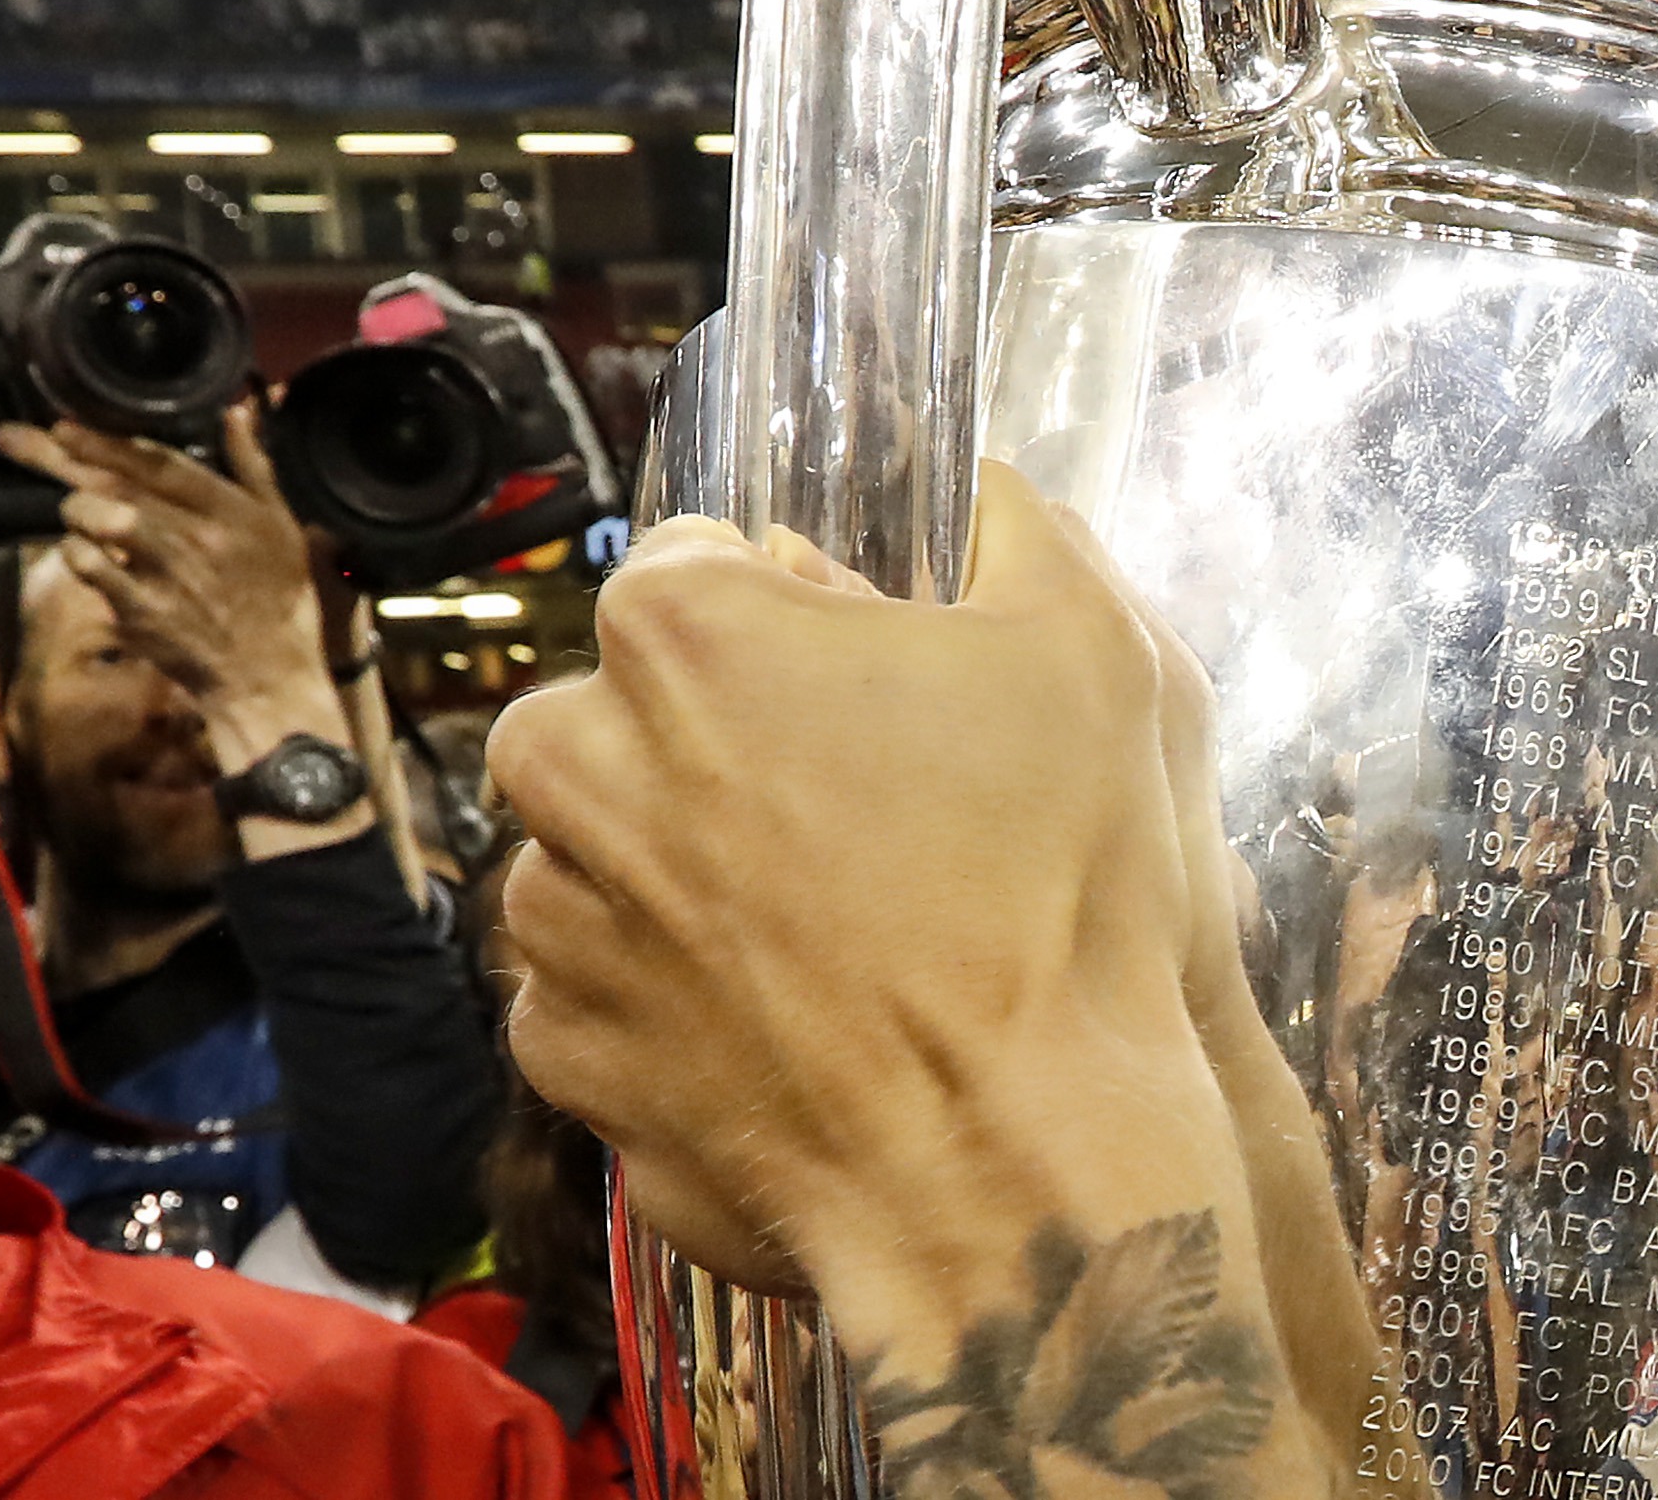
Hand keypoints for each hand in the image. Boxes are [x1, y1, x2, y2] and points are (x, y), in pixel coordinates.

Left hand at [0, 404, 331, 764]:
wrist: (266, 670)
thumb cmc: (276, 593)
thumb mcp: (281, 523)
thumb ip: (254, 466)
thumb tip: (238, 411)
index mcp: (233, 511)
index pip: (161, 464)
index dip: (108, 442)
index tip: (64, 426)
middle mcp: (198, 537)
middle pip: (118, 485)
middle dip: (60, 459)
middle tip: (15, 438)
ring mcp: (166, 575)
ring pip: (98, 520)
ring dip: (75, 510)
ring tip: (75, 511)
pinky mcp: (141, 610)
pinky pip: (89, 568)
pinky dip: (76, 553)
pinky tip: (83, 553)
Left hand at [492, 468, 1230, 1306]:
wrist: (1011, 1160)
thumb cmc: (1056, 897)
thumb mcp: (1100, 650)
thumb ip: (1025, 534)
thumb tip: (993, 498)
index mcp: (685, 635)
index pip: (694, 561)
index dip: (792, 612)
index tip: (863, 670)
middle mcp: (577, 764)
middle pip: (623, 705)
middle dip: (716, 736)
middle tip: (859, 799)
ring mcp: (556, 920)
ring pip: (603, 848)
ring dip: (689, 865)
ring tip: (844, 923)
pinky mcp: (561, 1052)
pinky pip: (602, 985)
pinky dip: (677, 992)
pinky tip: (799, 1014)